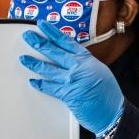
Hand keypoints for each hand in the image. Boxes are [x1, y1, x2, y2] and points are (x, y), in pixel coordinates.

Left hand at [19, 19, 124, 137]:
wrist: (114, 113)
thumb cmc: (107, 96)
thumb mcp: (99, 72)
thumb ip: (84, 65)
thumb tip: (71, 61)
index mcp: (87, 60)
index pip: (67, 42)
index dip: (53, 32)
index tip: (43, 25)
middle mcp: (80, 67)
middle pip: (55, 52)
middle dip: (39, 43)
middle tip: (28, 36)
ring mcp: (73, 80)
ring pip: (49, 69)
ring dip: (34, 63)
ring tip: (24, 59)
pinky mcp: (68, 94)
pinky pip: (50, 88)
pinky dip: (41, 85)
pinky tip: (33, 81)